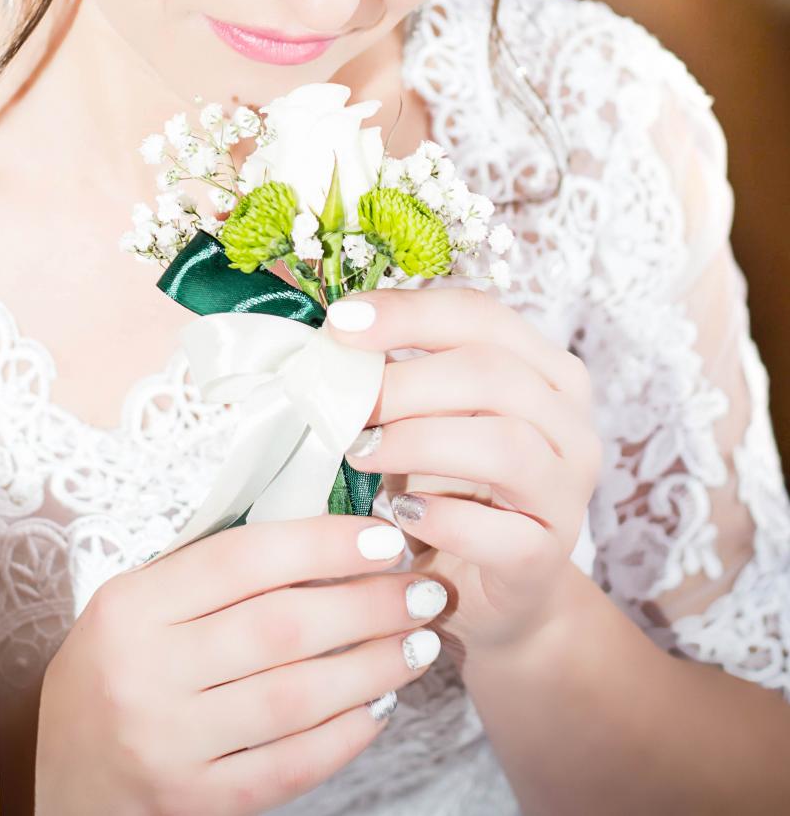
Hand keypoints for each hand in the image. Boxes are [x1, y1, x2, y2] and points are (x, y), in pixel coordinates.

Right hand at [34, 513, 450, 814]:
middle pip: (280, 627)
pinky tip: (379, 707)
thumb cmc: (115, 673)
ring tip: (418, 645)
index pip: (244, 560)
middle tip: (420, 589)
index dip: (323, 544)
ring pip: (293, 698)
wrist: (61, 781)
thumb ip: (212, 576)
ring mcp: (168, 744)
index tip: (385, 537)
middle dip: (366, 604)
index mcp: (131, 606)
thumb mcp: (137, 608)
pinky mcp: (193, 803)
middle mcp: (146, 672)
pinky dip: (342, 737)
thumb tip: (326, 538)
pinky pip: (285, 767)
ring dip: (370, 667)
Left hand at [326, 285, 601, 663]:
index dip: (408, 314)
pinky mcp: (547, 557)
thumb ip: (399, 373)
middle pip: (492, 373)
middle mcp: (569, 423)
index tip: (340, 322)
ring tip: (359, 453)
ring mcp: (565, 491)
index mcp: (545, 370)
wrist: (487, 589)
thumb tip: (333, 334)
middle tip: (342, 404)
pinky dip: (442, 518)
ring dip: (418, 442)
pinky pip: (500, 533)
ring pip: (504, 444)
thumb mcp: (428, 417)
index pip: (480, 316)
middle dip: (404, 383)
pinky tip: (399, 513)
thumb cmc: (449, 485)